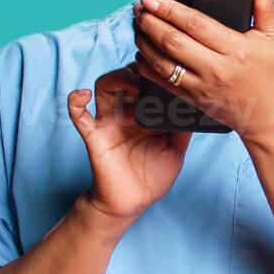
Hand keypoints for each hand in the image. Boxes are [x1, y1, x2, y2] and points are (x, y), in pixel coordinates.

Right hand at [66, 65, 190, 226]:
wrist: (132, 202)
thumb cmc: (152, 177)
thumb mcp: (176, 150)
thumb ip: (183, 128)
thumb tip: (197, 107)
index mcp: (144, 114)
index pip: (145, 81)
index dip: (154, 73)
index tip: (169, 77)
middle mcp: (125, 113)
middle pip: (125, 76)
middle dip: (137, 71)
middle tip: (152, 79)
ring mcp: (109, 122)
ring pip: (103, 86)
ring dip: (117, 79)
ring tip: (133, 87)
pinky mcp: (95, 137)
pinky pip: (78, 115)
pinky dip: (75, 101)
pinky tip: (83, 95)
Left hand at [133, 0, 273, 141]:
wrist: (269, 116)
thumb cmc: (271, 73)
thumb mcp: (272, 37)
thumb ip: (264, 4)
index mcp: (235, 49)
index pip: (195, 25)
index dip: (170, 10)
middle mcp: (216, 69)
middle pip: (173, 42)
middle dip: (151, 23)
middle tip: (139, 8)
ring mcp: (202, 86)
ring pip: (163, 63)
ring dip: (145, 43)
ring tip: (139, 26)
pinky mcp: (193, 99)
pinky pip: (162, 82)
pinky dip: (147, 66)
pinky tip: (142, 53)